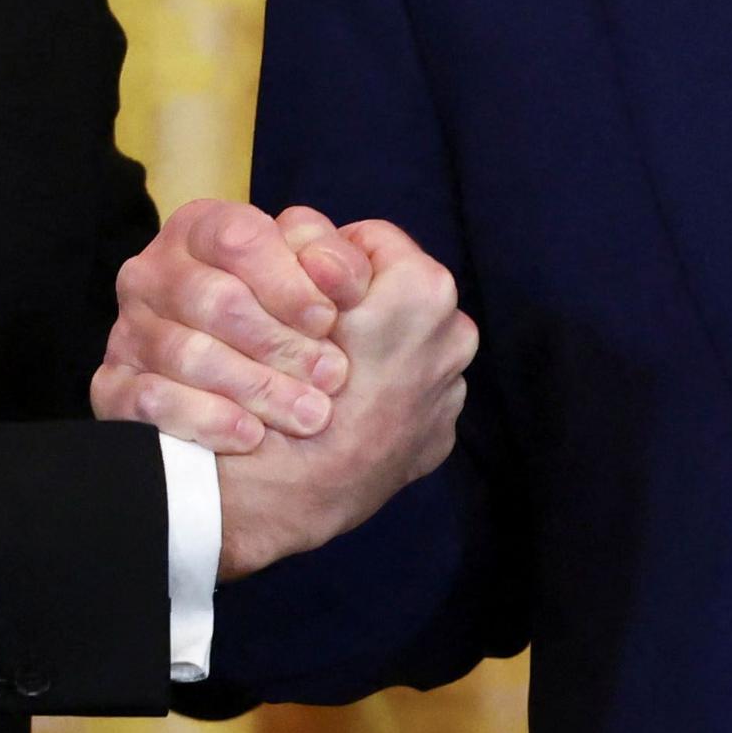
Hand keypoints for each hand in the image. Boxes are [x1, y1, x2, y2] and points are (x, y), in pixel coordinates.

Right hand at [93, 198, 377, 450]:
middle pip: (215, 300)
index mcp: (203, 230)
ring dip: (256, 387)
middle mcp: (155, 273)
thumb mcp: (330, 289)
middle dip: (280, 342)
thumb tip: (330, 271)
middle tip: (331, 377)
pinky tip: (250, 435)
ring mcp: (128, 331)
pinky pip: (150, 400)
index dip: (288, 281)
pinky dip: (206, 419)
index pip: (238, 239)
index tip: (327, 320)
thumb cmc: (301, 337)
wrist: (270, 428)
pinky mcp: (113, 387)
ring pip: (188, 353)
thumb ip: (342, 263)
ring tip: (308, 414)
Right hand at [208, 219, 473, 579]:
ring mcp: (450, 393)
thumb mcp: (286, 293)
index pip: (370, 239)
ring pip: (406, 345)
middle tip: (309, 333)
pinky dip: (383, 396)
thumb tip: (320, 243)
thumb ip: (311, 249)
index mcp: (424, 289)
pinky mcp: (437, 438)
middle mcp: (454, 336)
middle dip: (359, 305)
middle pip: (397, 293)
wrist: (283, 492)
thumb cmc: (277, 385)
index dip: (324, 259)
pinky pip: (410, 395)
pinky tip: (342, 411)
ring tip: (322, 375)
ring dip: (374, 351)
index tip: (300, 290)